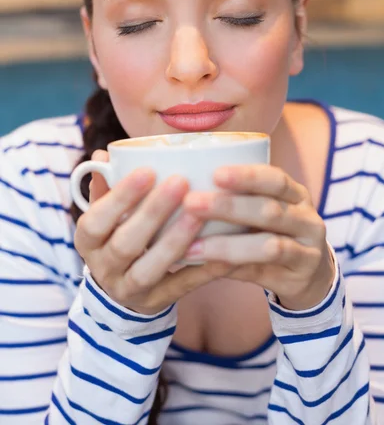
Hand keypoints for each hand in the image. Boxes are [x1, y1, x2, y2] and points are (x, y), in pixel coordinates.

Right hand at [74, 151, 233, 314]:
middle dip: (153, 212)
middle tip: (180, 181)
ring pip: (150, 269)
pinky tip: (223, 251)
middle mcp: (104, 268)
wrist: (121, 290)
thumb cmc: (117, 235)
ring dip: (175, 240)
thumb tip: (104, 154)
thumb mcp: (105, 215)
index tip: (147, 170)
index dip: (119, 197)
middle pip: (126, 243)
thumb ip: (106, 187)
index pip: (96, 220)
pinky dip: (203, 270)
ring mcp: (129, 289)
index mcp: (88, 241)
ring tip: (199, 213)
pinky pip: (181, 287)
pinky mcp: (157, 303)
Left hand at [183, 164, 334, 310]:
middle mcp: (307, 220)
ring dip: (226, 245)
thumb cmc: (274, 232)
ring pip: (269, 246)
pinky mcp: (297, 279)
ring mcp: (307, 251)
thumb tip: (180, 187)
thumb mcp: (267, 211)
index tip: (215, 174)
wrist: (311, 275)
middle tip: (191, 203)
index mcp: (296, 195)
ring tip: (190, 246)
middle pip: (269, 210)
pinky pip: (262, 273)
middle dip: (228, 207)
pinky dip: (232, 268)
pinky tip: (205, 265)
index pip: (276, 179)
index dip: (247, 176)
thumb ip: (239, 198)